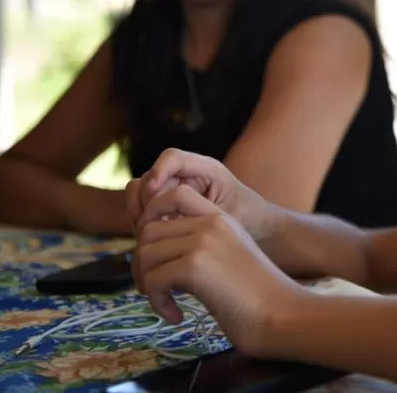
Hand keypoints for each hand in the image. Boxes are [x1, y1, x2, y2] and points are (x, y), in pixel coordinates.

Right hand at [126, 149, 274, 241]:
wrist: (257, 229)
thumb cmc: (248, 219)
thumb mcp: (228, 216)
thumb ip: (200, 213)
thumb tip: (166, 218)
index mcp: (206, 169)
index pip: (173, 157)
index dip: (159, 170)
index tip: (155, 191)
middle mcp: (185, 176)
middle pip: (150, 178)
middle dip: (147, 201)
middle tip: (153, 225)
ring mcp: (173, 191)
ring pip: (139, 193)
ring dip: (140, 212)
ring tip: (152, 234)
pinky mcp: (165, 207)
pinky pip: (141, 209)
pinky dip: (141, 222)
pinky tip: (153, 239)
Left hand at [132, 189, 308, 355]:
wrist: (279, 314)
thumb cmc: (258, 296)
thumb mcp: (230, 257)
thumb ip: (201, 246)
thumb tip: (152, 252)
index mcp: (221, 218)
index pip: (176, 195)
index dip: (153, 217)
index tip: (155, 250)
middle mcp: (211, 224)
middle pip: (150, 229)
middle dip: (143, 261)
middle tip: (154, 288)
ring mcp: (203, 243)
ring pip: (145, 254)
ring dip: (147, 283)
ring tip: (165, 302)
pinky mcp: (194, 267)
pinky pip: (152, 280)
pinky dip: (157, 303)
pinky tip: (176, 316)